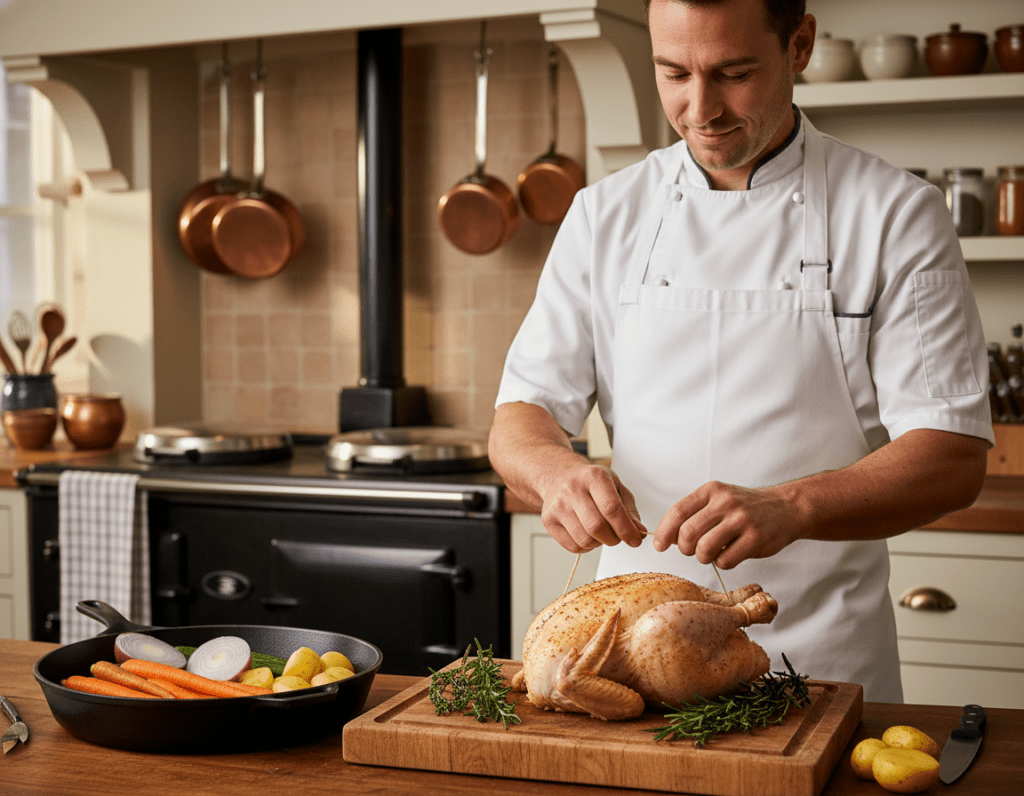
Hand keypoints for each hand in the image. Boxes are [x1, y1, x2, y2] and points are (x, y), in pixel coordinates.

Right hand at [540, 463, 647, 553]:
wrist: (560, 476)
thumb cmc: (591, 483)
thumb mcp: (615, 487)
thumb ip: (629, 509)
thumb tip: (638, 531)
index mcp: (594, 477)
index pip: (611, 508)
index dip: (626, 528)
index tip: (635, 540)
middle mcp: (572, 489)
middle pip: (597, 527)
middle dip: (613, 539)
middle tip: (618, 537)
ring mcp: (558, 505)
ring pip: (585, 539)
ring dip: (599, 543)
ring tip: (601, 533)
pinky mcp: (548, 520)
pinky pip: (573, 547)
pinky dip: (586, 547)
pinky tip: (587, 534)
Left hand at [651, 481, 799, 568]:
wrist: (786, 508)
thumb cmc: (746, 507)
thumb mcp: (718, 500)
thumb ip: (694, 514)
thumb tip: (666, 537)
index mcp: (711, 491)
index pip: (678, 512)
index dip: (664, 532)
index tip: (659, 546)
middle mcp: (725, 502)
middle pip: (688, 534)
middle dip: (685, 548)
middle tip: (693, 550)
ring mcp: (741, 520)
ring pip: (704, 549)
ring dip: (703, 557)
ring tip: (712, 553)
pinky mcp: (755, 538)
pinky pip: (725, 560)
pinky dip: (723, 563)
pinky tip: (731, 554)